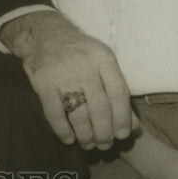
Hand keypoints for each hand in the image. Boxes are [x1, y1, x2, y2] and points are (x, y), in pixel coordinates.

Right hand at [3, 10, 131, 148]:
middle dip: (104, 132)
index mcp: (103, 58)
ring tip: (88, 144)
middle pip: (99, 107)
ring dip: (85, 135)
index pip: (118, 93)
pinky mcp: (43, 82)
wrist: (45, 33)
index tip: (122, 135)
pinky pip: (54, 112)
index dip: (123, 118)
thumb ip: (117, 91)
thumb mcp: (102, 62)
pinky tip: (68, 139)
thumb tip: (134, 126)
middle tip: (105, 145)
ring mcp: (62, 74)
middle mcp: (84, 65)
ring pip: (78, 113)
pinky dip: (62, 130)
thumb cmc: (80, 52)